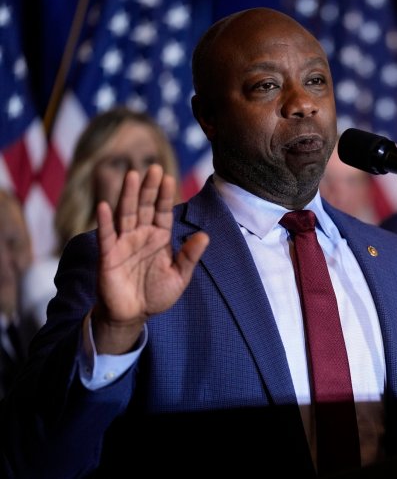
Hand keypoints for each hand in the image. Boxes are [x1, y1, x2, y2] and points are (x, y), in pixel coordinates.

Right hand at [92, 165, 208, 353]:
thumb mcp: (179, 277)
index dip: (165, 195)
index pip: (163, 211)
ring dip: (129, 196)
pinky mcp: (108, 255)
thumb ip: (189, 256)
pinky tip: (104, 206)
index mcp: (159, 237)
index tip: (169, 177)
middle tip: (154, 167)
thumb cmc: (156, 294)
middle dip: (149, 188)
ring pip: (126, 214)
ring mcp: (123, 243)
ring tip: (132, 176)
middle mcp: (141, 235)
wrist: (133, 315)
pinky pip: (106, 236)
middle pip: (145, 207)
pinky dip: (104, 221)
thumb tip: (206, 236)